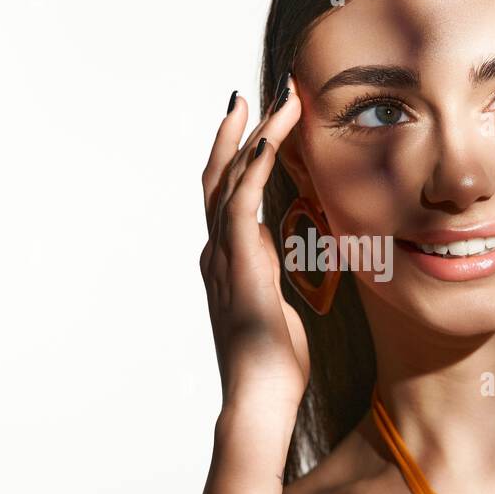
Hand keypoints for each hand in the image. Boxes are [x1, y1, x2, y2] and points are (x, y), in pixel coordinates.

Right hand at [200, 78, 309, 417]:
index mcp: (228, 261)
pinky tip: (269, 138)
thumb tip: (272, 255)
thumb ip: (269, 277)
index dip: (240, 157)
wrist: (260, 399)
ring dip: (252, 135)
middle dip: (235, 132)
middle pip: (219, 176)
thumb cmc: (274, 366)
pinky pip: (240, 202)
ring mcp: (223, 256)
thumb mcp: (276, 310)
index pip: (228, 195)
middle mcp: (218, 252)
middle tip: (251, 94)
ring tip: (273, 100)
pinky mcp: (238, 264)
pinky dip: (253, 165)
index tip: (259, 124)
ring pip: (230, 179)